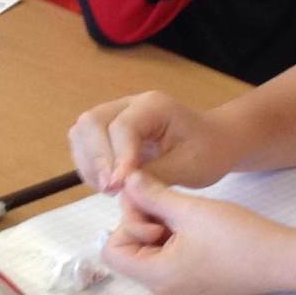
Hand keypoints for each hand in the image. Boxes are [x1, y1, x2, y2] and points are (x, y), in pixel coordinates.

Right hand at [68, 89, 231, 191]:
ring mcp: (116, 113)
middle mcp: (130, 104)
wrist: (213, 143)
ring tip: (110, 189)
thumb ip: (154, 175)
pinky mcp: (108, 129)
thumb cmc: (207, 152)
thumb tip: (121, 185)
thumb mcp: (190, 168)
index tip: (119, 186)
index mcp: (154, 106)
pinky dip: (89, 165)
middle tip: (111, 190)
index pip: (123, 127)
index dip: (117, 158)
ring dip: (89, 164)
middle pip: (92, 123)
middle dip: (97, 159)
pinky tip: (108, 184)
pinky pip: (84, 143)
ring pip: (82, 132)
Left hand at [100, 173, 287, 294]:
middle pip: (130, 253)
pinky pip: (169, 263)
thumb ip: (152, 195)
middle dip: (145, 225)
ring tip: (190, 218)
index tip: (156, 208)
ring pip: (150, 255)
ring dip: (161, 231)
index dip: (128, 223)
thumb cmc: (240, 237)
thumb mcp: (190, 210)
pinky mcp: (195, 288)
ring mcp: (180, 293)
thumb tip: (127, 181)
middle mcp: (163, 292)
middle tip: (173, 207)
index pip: (112, 250)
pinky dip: (175, 243)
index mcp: (158, 277)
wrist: (283, 260)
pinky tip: (199, 231)